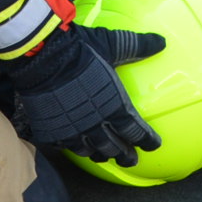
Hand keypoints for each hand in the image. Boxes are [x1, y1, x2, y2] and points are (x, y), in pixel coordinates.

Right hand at [0, 25, 163, 167]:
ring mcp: (72, 131)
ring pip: (89, 151)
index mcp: (115, 107)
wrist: (40, 56)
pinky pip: (65, 146)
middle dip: (125, 156)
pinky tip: (74, 144)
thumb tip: (161, 41)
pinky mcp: (51, 131)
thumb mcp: (112, 45)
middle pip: (115, 148)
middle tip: (131, 160)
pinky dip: (72, 147)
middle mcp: (95, 124)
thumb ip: (136, 46)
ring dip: (99, 154)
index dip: (147, 141)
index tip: (153, 145)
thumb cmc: (79, 50)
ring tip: (104, 156)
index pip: (136, 131)